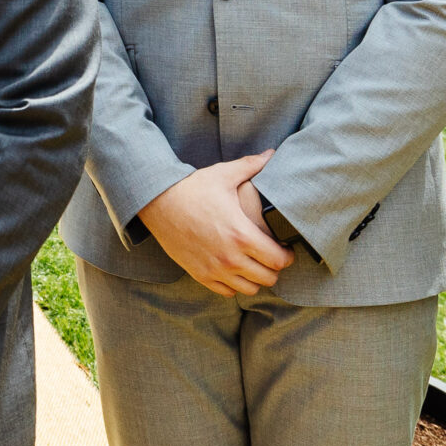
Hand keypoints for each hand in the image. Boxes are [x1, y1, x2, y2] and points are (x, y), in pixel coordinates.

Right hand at [138, 152, 290, 297]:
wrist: (158, 202)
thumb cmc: (193, 188)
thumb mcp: (224, 174)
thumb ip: (252, 166)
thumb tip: (272, 153)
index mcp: (241, 235)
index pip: (278, 260)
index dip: (287, 255)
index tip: (285, 248)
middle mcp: (230, 257)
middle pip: (268, 278)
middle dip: (274, 268)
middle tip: (272, 256)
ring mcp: (214, 269)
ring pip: (249, 289)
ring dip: (256, 278)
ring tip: (255, 264)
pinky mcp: (200, 274)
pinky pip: (227, 292)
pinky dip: (235, 284)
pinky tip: (234, 269)